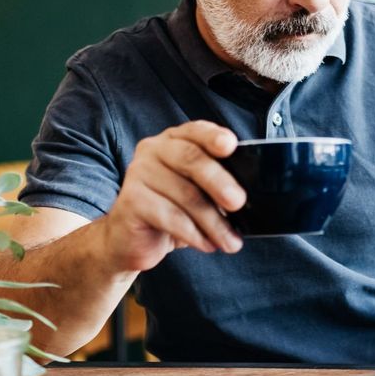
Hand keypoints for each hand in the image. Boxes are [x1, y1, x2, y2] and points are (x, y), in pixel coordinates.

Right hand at [100, 120, 245, 272]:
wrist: (129, 240)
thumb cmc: (170, 211)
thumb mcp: (196, 193)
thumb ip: (215, 184)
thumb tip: (245, 197)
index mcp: (173, 140)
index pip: (195, 131)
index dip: (213, 136)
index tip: (230, 146)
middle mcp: (153, 150)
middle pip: (191, 159)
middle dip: (220, 182)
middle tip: (238, 202)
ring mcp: (138, 173)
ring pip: (185, 195)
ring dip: (214, 222)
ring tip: (230, 242)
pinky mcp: (130, 201)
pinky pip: (170, 217)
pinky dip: (194, 234)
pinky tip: (207, 245)